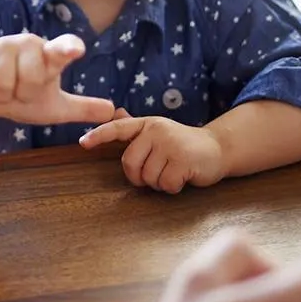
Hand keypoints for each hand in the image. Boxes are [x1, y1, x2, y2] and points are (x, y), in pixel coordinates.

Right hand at [0, 33, 114, 124]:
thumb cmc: (22, 96)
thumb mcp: (53, 107)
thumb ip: (82, 108)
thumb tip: (113, 112)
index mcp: (50, 55)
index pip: (63, 48)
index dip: (69, 49)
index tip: (76, 50)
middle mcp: (29, 43)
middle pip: (31, 78)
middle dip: (23, 94)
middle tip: (19, 92)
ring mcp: (3, 44)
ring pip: (4, 82)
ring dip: (2, 95)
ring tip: (1, 89)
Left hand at [79, 109, 224, 192]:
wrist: (217, 148)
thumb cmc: (182, 144)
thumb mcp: (158, 132)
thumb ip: (136, 127)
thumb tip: (115, 113)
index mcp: (147, 124)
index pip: (118, 128)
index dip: (99, 135)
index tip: (83, 143)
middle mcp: (157, 131)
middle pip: (130, 163)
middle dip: (139, 176)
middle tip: (156, 173)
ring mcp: (170, 144)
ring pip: (148, 177)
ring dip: (158, 183)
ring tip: (173, 172)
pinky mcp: (183, 160)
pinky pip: (165, 185)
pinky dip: (172, 188)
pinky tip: (182, 177)